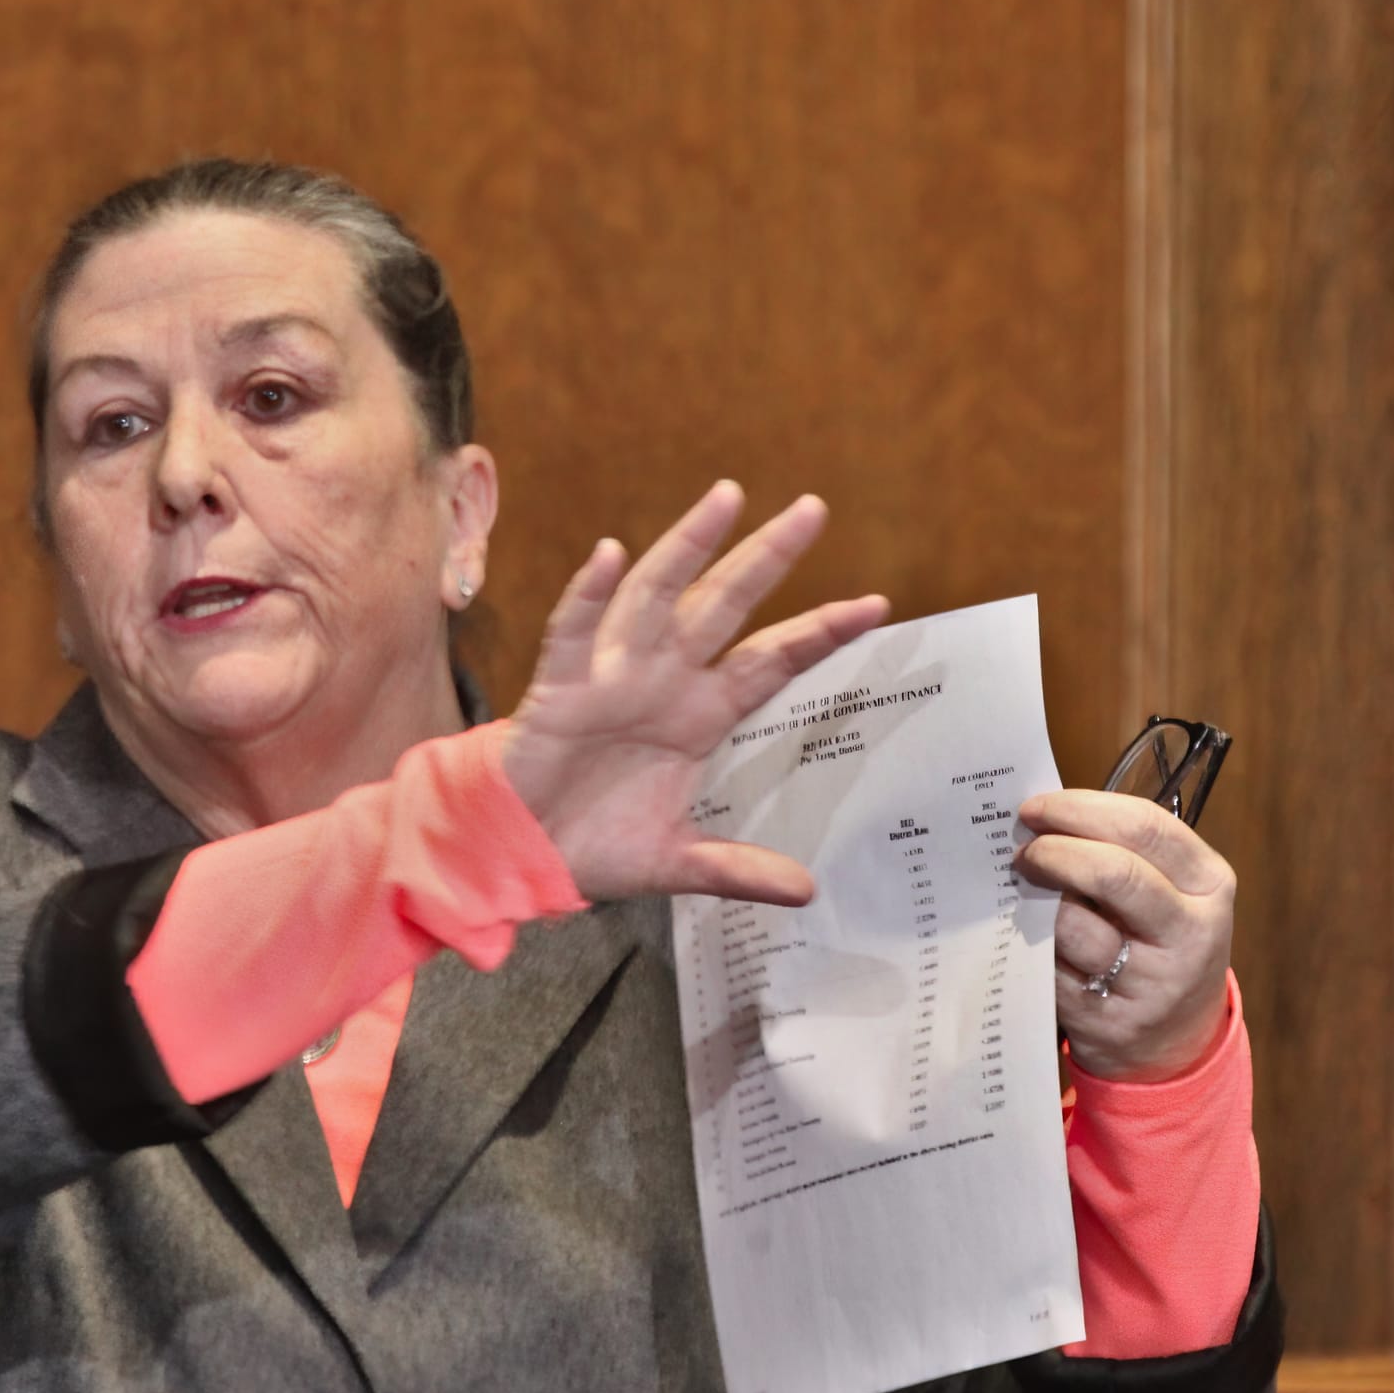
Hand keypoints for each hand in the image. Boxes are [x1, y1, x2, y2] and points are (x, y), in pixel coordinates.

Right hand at [503, 481, 889, 904]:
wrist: (519, 852)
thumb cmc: (592, 841)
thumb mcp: (677, 863)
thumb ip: (737, 869)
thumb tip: (807, 892)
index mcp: (699, 715)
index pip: (770, 663)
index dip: (817, 633)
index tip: (874, 607)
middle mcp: (662, 681)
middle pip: (724, 606)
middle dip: (766, 559)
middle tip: (811, 510)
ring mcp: (611, 676)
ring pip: (655, 597)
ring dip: (688, 548)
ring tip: (726, 500)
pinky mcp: (559, 689)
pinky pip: (574, 634)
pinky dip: (588, 596)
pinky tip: (608, 555)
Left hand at [1014, 790, 1236, 1081]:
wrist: (1173, 1041)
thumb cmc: (1157, 942)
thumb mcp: (1167, 891)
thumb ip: (1120, 850)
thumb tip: (1040, 818)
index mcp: (1208, 883)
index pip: (1143, 826)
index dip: (1079, 810)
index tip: (1036, 808)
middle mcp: (1190, 932)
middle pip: (1112, 873)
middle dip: (1054, 851)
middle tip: (1023, 850)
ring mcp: (1151, 982)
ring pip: (1073, 925)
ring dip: (1033, 902)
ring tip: (1021, 892)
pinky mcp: (1108, 1020)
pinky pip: (1050, 968)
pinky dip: (1028, 945)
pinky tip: (1026, 935)